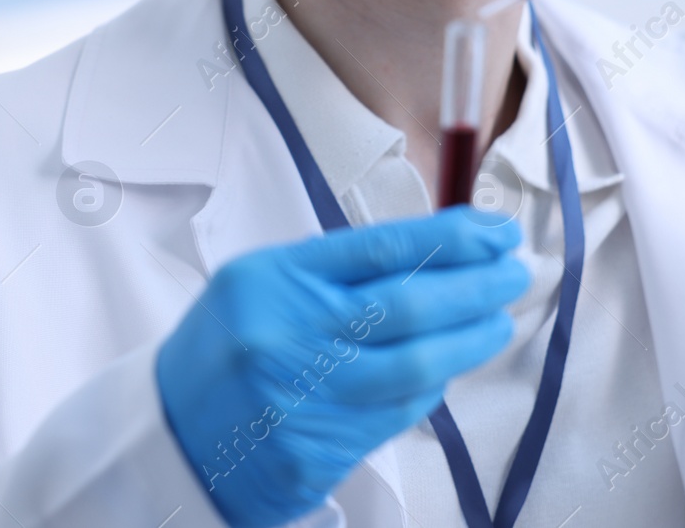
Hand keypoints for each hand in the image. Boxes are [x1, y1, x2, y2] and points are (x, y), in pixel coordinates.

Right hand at [155, 208, 527, 527]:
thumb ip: (339, 269)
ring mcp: (302, 399)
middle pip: (410, 304)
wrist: (169, 435)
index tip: (496, 231)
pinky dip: (430, 386)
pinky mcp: (315, 452)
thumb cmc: (227, 346)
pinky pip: (396, 415)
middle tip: (515, 272)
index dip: (452, 238)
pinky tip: (447, 366)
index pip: (382, 247)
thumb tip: (439, 252)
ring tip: (498, 319)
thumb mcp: (264, 284)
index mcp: (273, 279)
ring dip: (470, 340)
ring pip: (415, 366)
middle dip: (477, 286)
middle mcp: (287, 335)